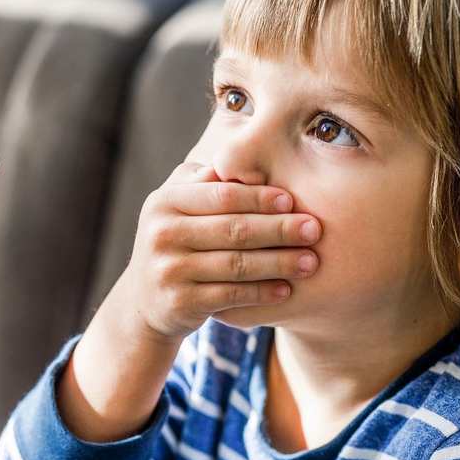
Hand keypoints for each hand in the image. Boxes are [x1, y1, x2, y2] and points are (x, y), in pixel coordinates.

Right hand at [113, 162, 320, 342]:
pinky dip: (262, 292)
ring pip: (236, 264)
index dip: (260, 197)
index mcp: (164, 202)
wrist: (145, 299)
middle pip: (233, 229)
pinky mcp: (180, 302)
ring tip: (310, 262)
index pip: (221, 195)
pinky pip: (231, 295)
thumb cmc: (176, 241)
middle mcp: (161, 234)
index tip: (292, 200)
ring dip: (279, 263)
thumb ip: (204, 182)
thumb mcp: (178, 206)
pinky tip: (286, 289)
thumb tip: (246, 157)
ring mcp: (169, 270)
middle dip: (279, 229)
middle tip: (314, 229)